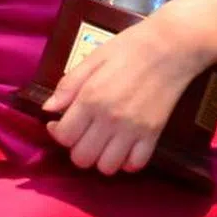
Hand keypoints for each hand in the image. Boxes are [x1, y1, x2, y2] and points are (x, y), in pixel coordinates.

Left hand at [41, 13, 207, 174]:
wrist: (169, 49)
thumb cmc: (126, 49)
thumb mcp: (91, 59)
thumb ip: (68, 86)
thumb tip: (47, 108)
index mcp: (90, 98)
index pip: (64, 135)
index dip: (55, 132)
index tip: (56, 122)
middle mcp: (110, 120)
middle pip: (82, 157)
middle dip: (74, 148)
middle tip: (78, 133)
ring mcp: (134, 131)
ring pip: (107, 167)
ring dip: (98, 158)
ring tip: (98, 141)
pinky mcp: (154, 136)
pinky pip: (135, 164)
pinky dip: (125, 161)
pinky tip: (120, 145)